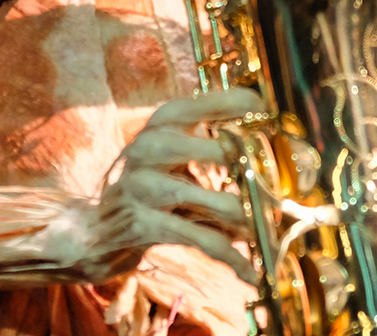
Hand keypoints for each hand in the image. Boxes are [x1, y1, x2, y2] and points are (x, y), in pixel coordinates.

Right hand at [81, 88, 263, 284]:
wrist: (92, 229)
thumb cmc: (147, 185)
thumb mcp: (170, 149)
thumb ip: (210, 140)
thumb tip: (268, 144)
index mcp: (163, 121)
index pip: (211, 102)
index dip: (246, 107)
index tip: (271, 117)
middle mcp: (151, 146)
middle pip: (219, 151)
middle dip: (260, 173)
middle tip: (283, 184)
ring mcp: (145, 186)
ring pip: (216, 202)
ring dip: (252, 220)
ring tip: (273, 227)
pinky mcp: (143, 224)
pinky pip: (201, 241)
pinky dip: (232, 258)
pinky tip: (251, 273)